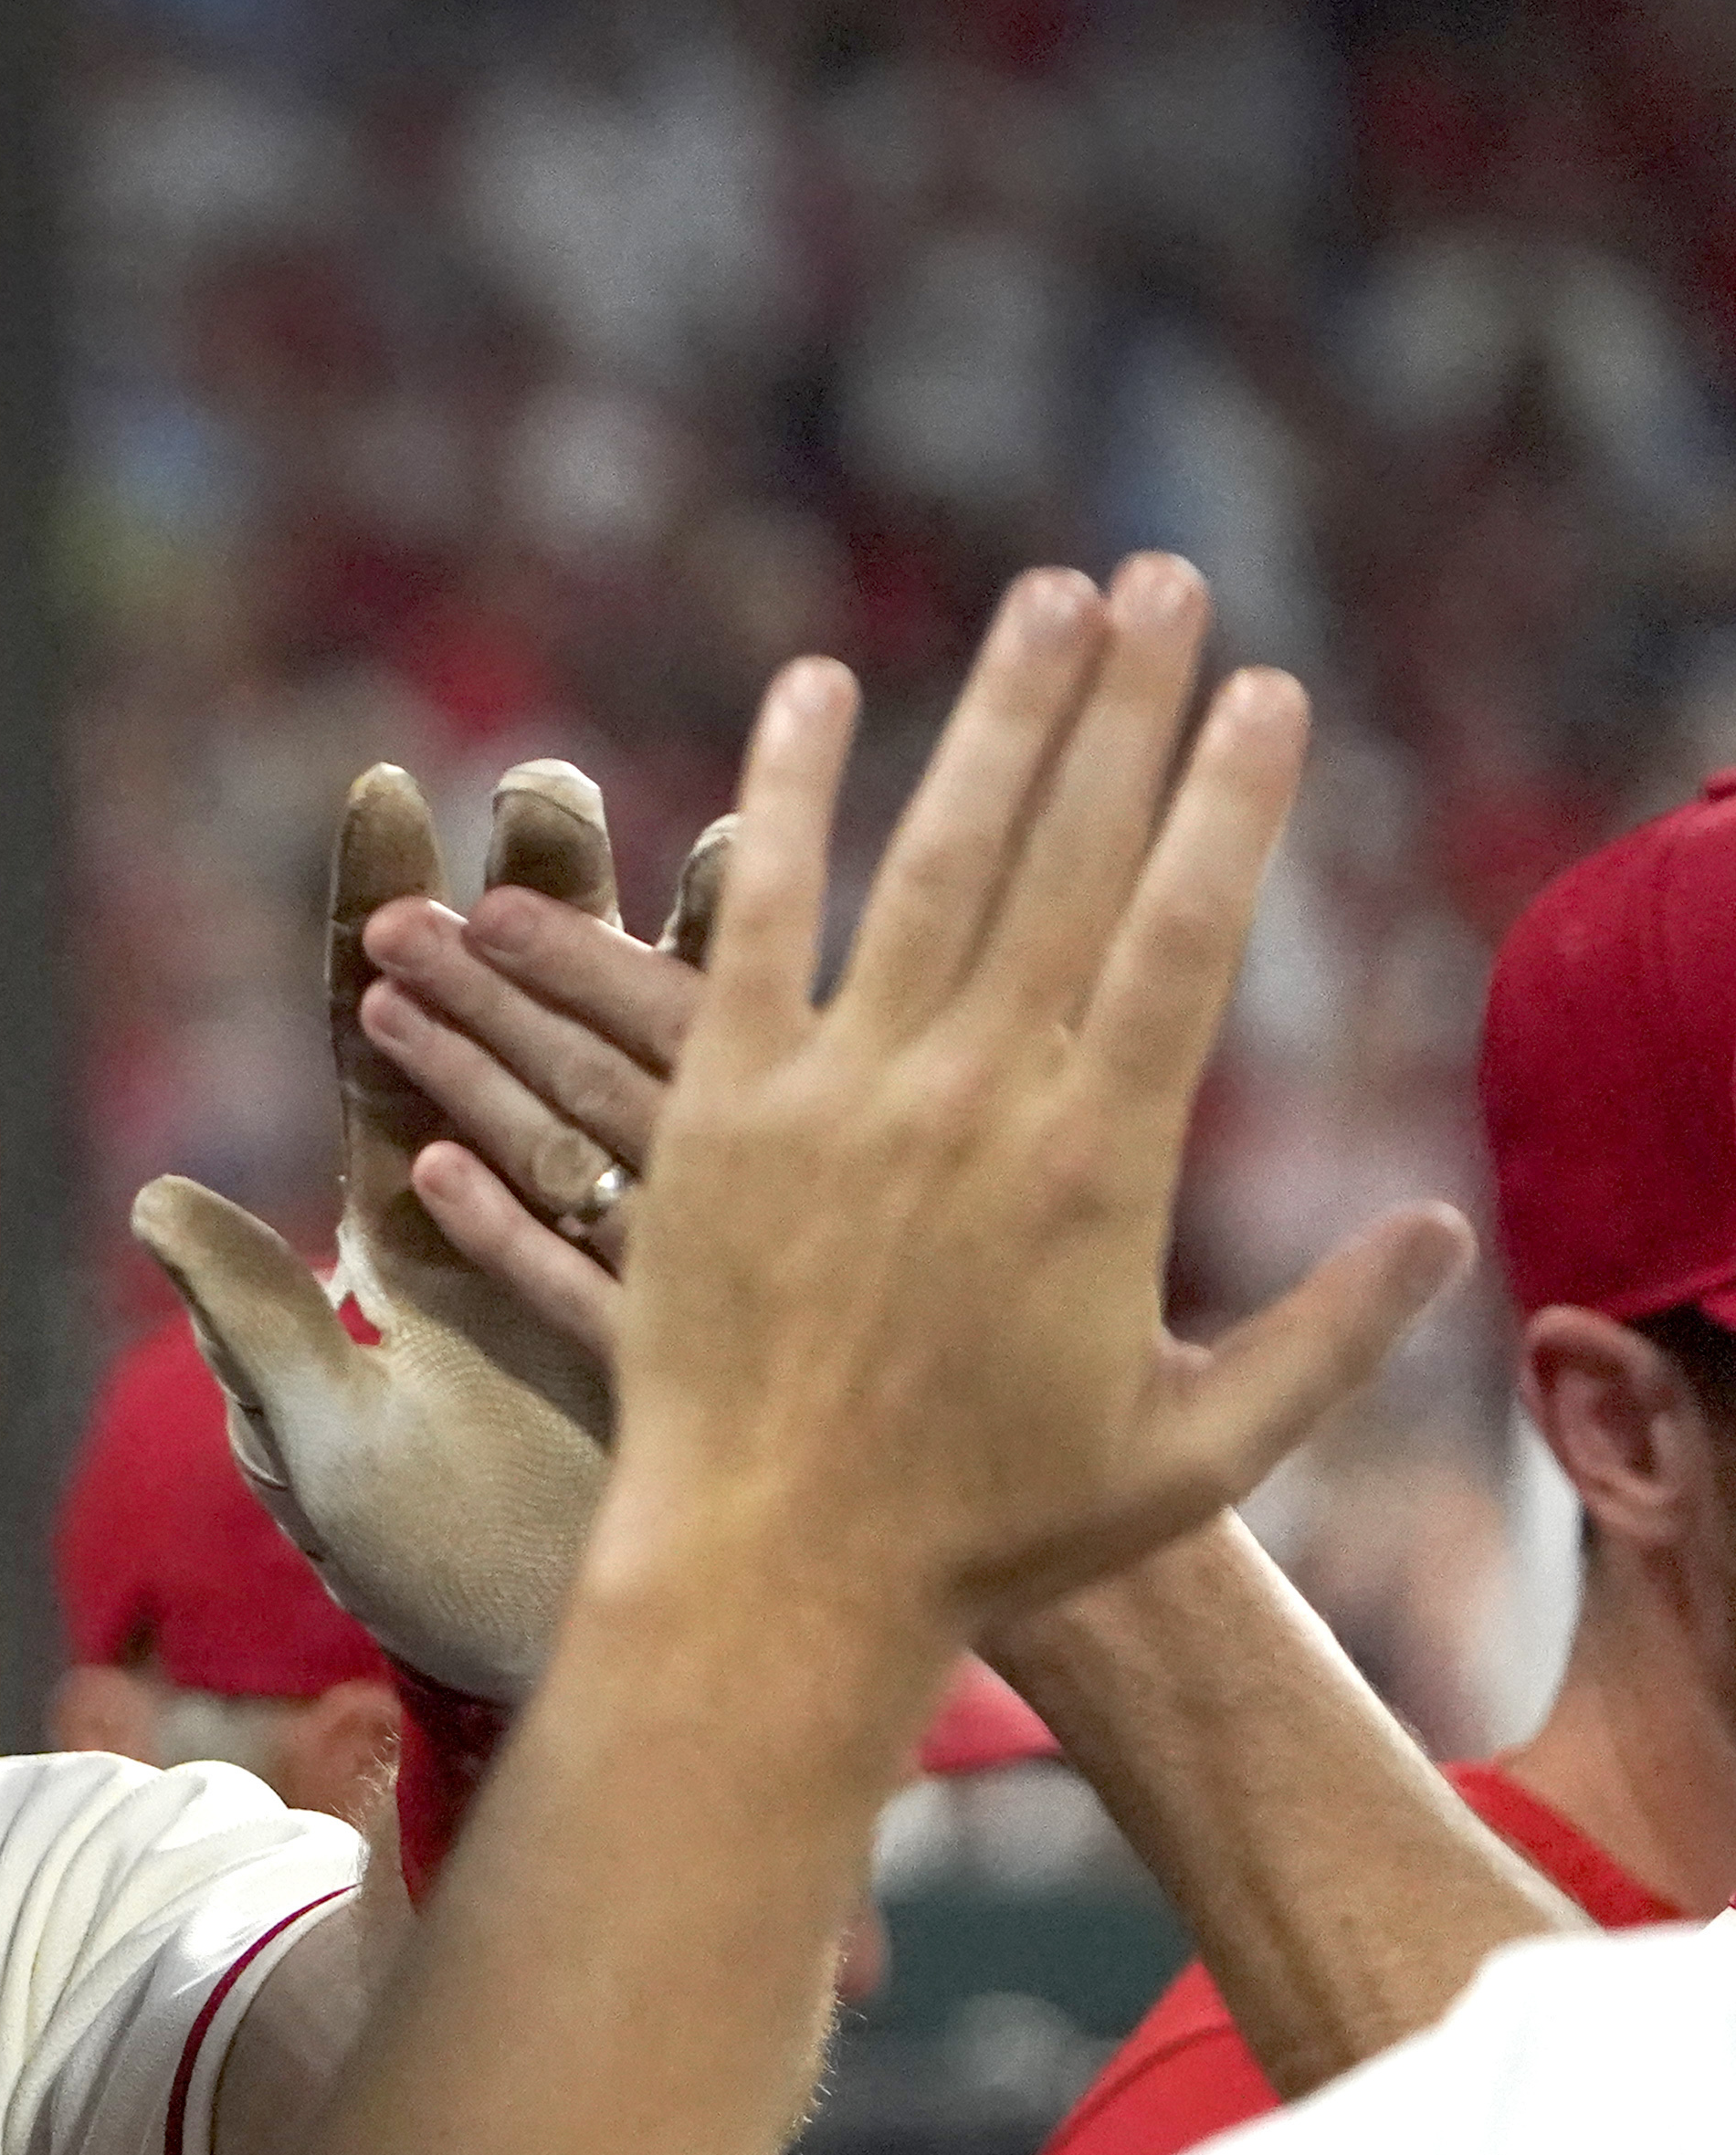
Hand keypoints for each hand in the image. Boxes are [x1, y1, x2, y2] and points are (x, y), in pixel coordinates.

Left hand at [128, 760, 669, 1696]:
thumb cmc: (435, 1574)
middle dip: (532, 895)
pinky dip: (747, 1040)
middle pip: (517, 1019)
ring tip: (671, 823)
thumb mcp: (328, 1451)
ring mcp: (624, 1236)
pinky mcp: (716, 1278)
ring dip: (640, 941)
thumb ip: (255, 1323)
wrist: (582, 1660)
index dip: (375, 921)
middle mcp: (512, 1212)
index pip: (382, 1049)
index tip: (383, 797)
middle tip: (543, 780)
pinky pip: (730, 1144)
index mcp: (404, 1237)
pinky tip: (787, 939)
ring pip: (630, 1054)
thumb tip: (157, 1200)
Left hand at [599, 557, 1468, 1642]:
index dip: (1232, 799)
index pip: (1188, 933)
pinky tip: (813, 693)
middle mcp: (975, 1101)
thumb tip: (1438, 1229)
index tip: (1268, 690)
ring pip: (929, 862)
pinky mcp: (716, 1112)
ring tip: (1045, 600)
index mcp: (1103, 1164)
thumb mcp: (1197, 1451)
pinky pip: (748, 925)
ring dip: (993, 718)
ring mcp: (837, 1096)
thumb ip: (1330, 1337)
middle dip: (1129, 707)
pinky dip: (784, 803)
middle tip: (1169, 579)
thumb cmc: (991, 1532)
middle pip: (1071, 858)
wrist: (780, 1575)